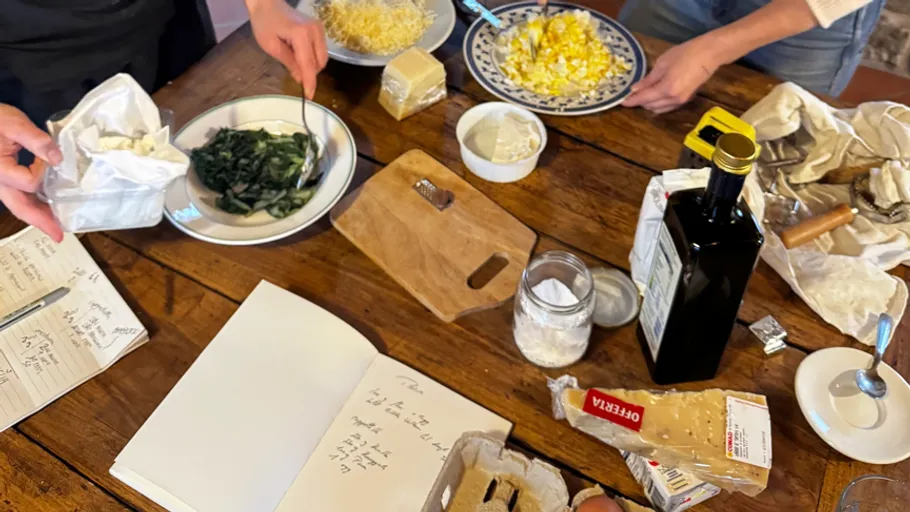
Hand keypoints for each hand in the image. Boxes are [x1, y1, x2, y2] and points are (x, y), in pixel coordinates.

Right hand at [0, 105, 62, 241]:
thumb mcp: (12, 122)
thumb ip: (35, 139)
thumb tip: (57, 157)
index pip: (29, 182)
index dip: (45, 173)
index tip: (53, 159)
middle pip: (19, 206)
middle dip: (40, 221)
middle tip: (58, 235)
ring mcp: (0, 183)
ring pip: (18, 205)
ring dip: (38, 216)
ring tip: (56, 227)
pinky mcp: (4, 180)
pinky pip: (18, 197)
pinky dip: (32, 205)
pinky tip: (46, 209)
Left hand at [247, 0, 328, 97]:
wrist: (268, 4)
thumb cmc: (265, 23)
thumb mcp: (271, 46)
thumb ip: (289, 63)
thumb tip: (301, 79)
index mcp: (301, 35)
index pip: (308, 65)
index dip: (309, 83)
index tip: (310, 97)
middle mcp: (315, 31)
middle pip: (319, 63)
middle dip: (309, 73)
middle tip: (293, 71)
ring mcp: (319, 29)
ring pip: (322, 58)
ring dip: (311, 65)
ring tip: (294, 58)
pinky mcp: (320, 29)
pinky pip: (321, 51)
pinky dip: (312, 57)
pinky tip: (300, 53)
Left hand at [622, 35, 722, 113]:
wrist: (709, 54)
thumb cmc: (685, 54)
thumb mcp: (663, 63)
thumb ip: (648, 79)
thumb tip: (635, 89)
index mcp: (666, 89)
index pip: (643, 99)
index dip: (631, 101)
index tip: (622, 101)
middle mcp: (673, 99)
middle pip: (650, 106)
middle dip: (639, 102)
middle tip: (631, 94)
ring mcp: (681, 101)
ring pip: (658, 109)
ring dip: (648, 104)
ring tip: (642, 94)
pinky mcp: (686, 100)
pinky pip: (667, 107)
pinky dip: (658, 104)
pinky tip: (655, 95)